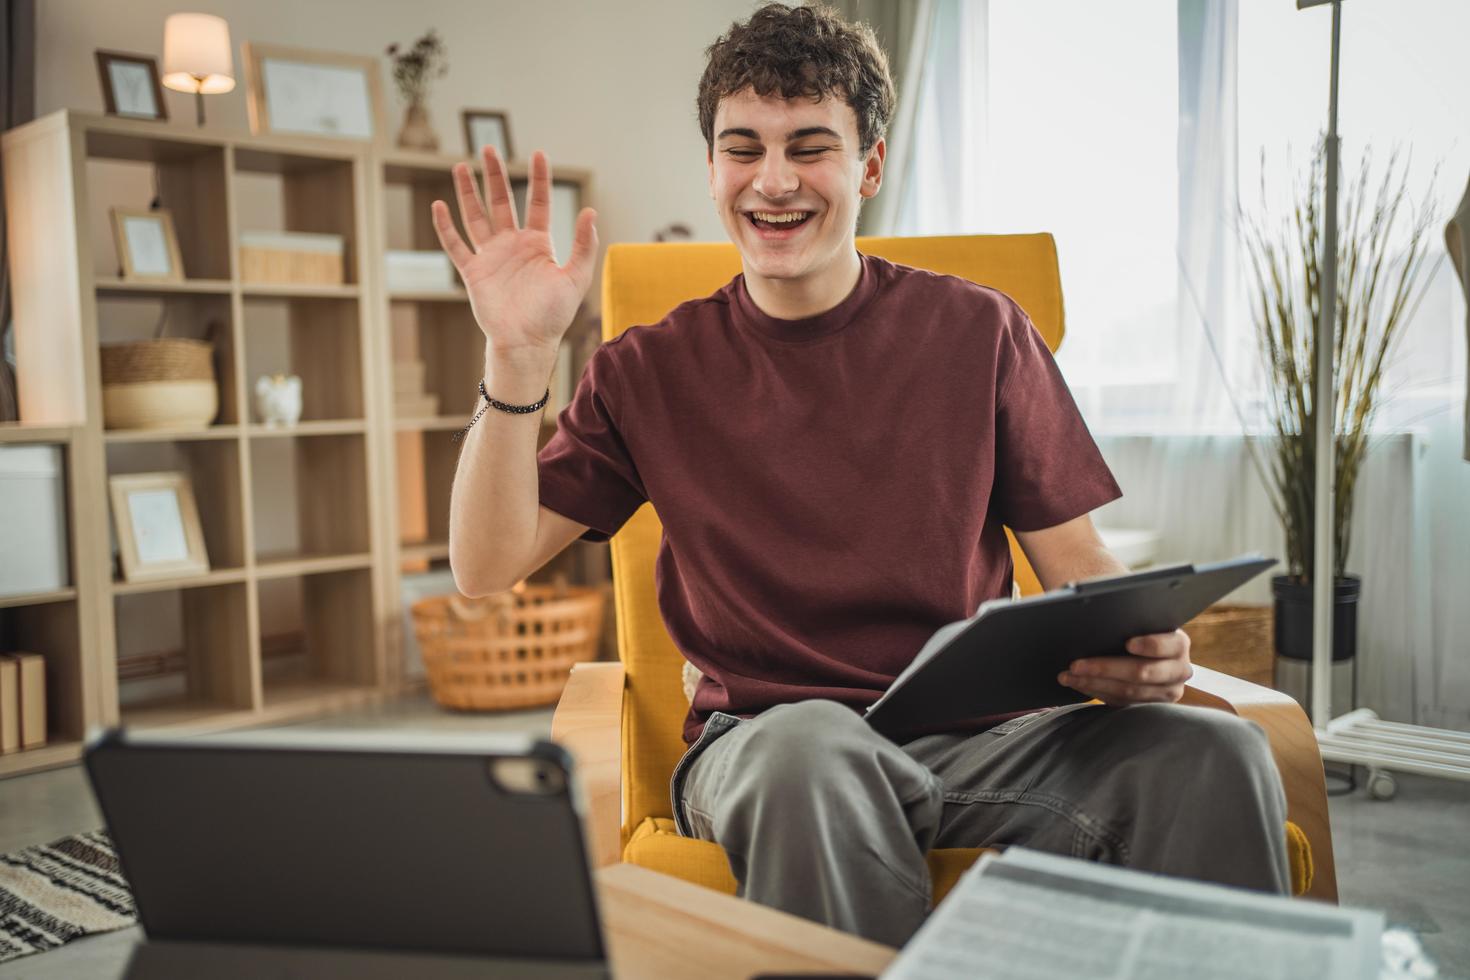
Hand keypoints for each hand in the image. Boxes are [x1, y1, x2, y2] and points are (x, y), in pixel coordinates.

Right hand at [431, 145, 598, 355]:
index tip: (538, 154)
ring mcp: (491, 257)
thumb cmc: (553, 316)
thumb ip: (583, 245)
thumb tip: (590, 211)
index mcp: (539, 244)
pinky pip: (456, 245)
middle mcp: (513, 245)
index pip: (538, 202)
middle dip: (496, 175)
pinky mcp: (473, 272)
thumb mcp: (575, 278)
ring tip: (462, 166)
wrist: (526, 343)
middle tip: (490, 148)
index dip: (538, 179)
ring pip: (476, 216)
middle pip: (502, 201)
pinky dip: (445, 226)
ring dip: (468, 192)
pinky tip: (439, 205)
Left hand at [1057, 629, 1192, 705]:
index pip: (1168, 645)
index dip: (1149, 644)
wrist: (1150, 653)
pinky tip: (1078, 684)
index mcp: (1179, 644)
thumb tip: (1100, 619)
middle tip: (1076, 664)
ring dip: (1094, 683)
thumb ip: (1131, 622)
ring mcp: (1166, 692)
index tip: (1128, 643)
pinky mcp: (1150, 706)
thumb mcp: (1143, 623)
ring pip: (1128, 691)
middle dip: (1105, 668)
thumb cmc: (1140, 630)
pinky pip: (1121, 702)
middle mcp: (1178, 670)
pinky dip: (1096, 692)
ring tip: (1069, 676)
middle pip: (1142, 672)